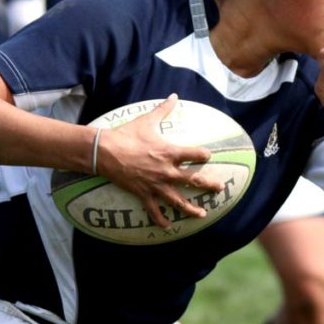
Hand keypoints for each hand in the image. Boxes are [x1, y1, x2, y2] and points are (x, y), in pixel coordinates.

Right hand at [96, 94, 223, 227]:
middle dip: (209, 185)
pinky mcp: (143, 194)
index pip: (196, 155)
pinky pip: (154, 210)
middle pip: (193, 180)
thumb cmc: (127, 135)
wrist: (104, 151)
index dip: (204, 155)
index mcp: (170, 152)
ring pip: (178, 201)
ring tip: (202, 214)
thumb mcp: (147, 121)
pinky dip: (161, 220)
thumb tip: (174, 96)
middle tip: (219, 188)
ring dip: (191, 209)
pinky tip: (168, 227)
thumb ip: (164, 109)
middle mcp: (166, 171)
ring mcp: (155, 185)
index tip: (208, 156)